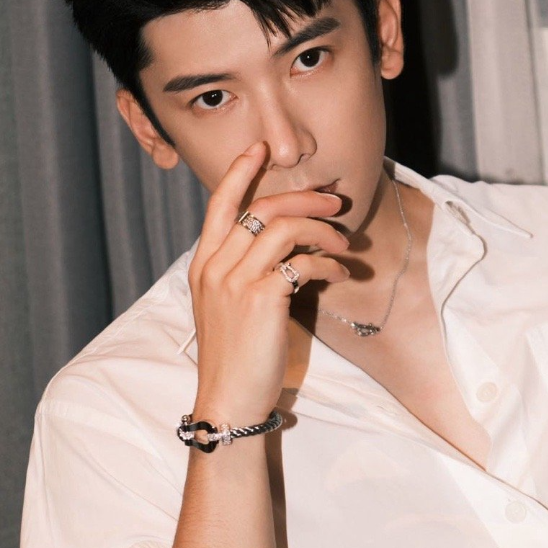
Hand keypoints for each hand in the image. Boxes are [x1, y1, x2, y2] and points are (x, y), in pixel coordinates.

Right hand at [187, 141, 349, 424]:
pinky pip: (303, 261)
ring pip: (285, 226)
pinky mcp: (262, 297)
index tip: (261, 148)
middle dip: (304, 196)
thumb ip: (242, 272)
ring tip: (344, 242)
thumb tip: (286, 246)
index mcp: (204, 264)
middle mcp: (215, 266)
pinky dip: (328, 260)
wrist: (228, 400)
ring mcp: (236, 280)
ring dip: (323, 228)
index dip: (241, 171)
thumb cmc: (235, 356)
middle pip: (262, 206)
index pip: (219, 204)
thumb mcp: (226, 306)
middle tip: (334, 202)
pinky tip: (340, 271)